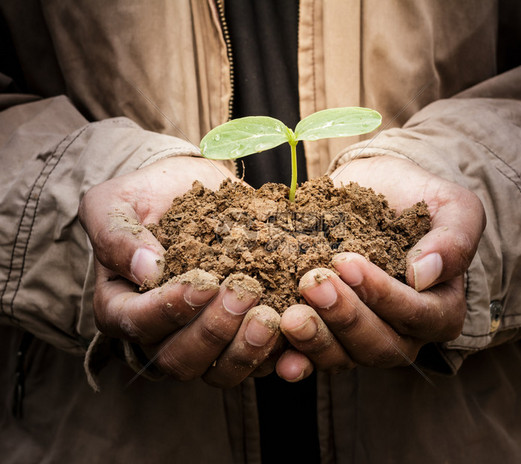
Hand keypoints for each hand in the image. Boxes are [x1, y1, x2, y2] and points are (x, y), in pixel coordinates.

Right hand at [79, 156, 280, 386]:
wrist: (190, 190)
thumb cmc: (147, 195)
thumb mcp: (115, 203)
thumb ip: (117, 235)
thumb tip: (145, 268)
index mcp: (120, 306)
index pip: (137, 324)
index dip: (169, 310)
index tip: (203, 283)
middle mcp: (158, 334)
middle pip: (177, 359)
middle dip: (212, 331)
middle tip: (244, 293)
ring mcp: (198, 340)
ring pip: (216, 371)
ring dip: (244, 350)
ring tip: (269, 317)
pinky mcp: (234, 338)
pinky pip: (253, 362)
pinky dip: (274, 354)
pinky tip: (292, 330)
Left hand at [276, 155, 485, 380]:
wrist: (372, 191)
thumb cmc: (415, 198)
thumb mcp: (452, 207)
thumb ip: (454, 239)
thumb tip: (423, 275)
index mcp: (439, 309)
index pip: (417, 315)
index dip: (382, 295)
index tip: (347, 262)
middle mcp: (403, 332)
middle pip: (379, 345)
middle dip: (345, 317)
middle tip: (313, 283)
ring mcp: (362, 336)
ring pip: (345, 357)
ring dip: (317, 340)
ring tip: (291, 317)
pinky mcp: (329, 332)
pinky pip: (314, 357)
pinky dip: (297, 359)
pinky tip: (280, 358)